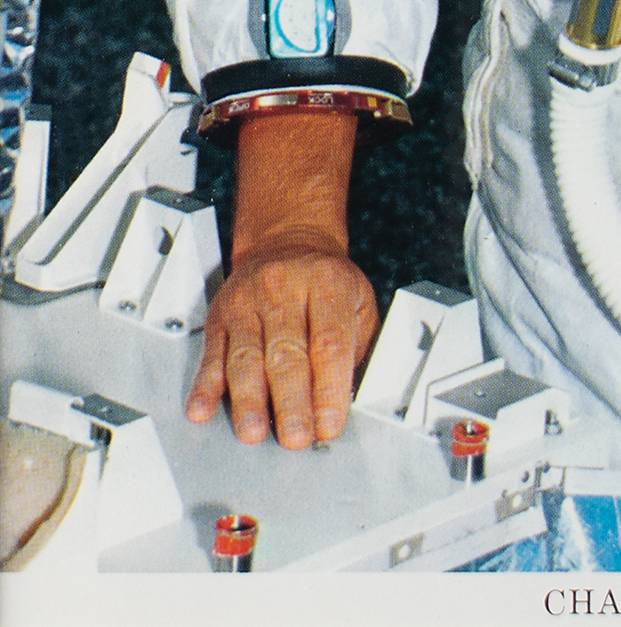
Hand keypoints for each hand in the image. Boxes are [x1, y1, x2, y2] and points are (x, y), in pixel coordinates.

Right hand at [187, 228, 378, 447]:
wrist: (287, 241)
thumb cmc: (326, 283)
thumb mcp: (358, 301)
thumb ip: (357, 347)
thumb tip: (351, 400)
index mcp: (328, 284)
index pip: (329, 343)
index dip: (329, 388)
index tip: (329, 425)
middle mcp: (285, 289)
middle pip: (287, 353)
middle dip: (291, 403)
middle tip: (295, 439)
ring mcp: (249, 301)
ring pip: (247, 356)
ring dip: (249, 400)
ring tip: (253, 432)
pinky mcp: (220, 314)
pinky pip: (211, 353)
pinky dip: (205, 385)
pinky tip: (202, 409)